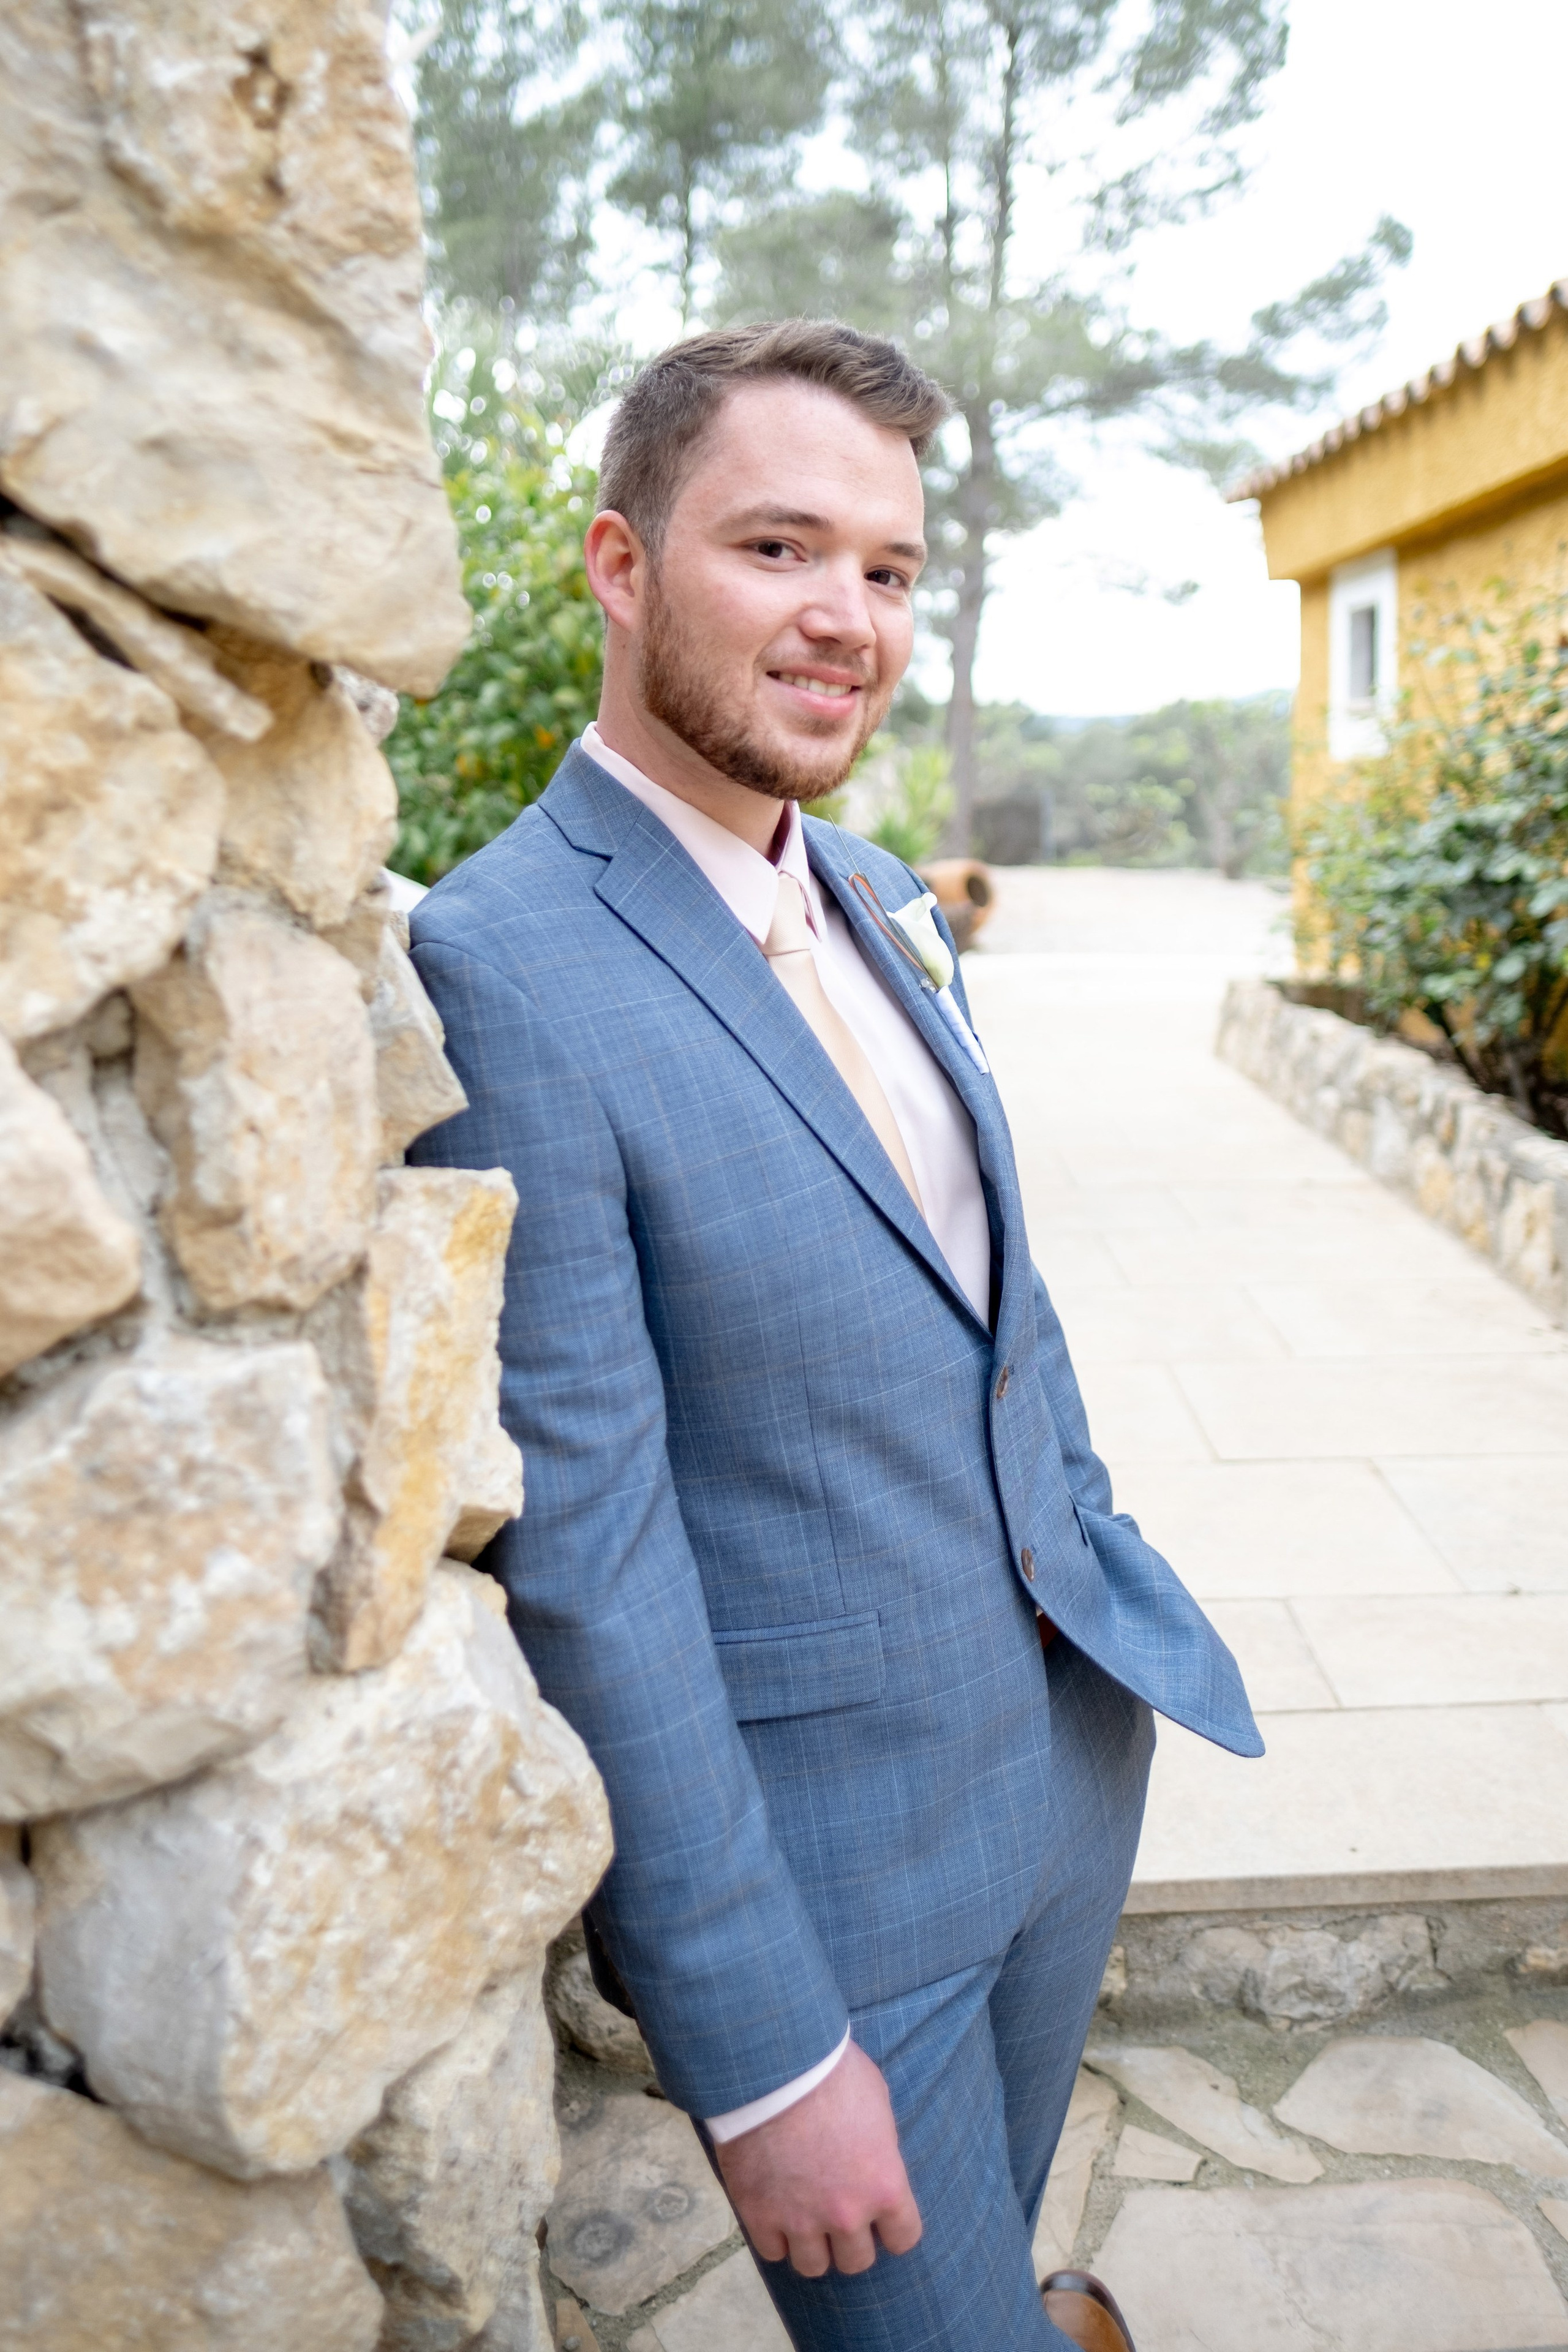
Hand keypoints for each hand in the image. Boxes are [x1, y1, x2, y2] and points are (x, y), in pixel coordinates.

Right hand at [713, 2039, 922, 2277]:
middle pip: (857, 2261)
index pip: (904, 2238)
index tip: (880, 2217)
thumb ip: (880, 2143)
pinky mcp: (760, 2215)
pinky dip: (774, 2236)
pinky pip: (773, 2252)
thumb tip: (875, 2154)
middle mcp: (847, 2214)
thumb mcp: (875, 2100)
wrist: (772, 2065)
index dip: (891, 2227)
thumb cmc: (830, 2070)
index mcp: (885, 2185)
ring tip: (803, 2218)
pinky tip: (774, 2210)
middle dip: (850, 2240)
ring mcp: (801, 2220)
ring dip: (812, 2246)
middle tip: (836, 2213)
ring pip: (814, 2266)